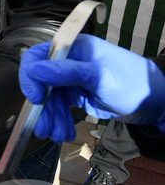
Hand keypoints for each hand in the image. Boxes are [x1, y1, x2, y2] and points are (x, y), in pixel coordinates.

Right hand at [20, 34, 164, 141]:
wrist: (156, 103)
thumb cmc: (132, 84)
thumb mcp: (100, 77)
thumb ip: (67, 72)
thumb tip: (33, 69)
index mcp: (73, 48)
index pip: (39, 56)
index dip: (32, 76)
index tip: (36, 98)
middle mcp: (69, 60)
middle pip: (42, 81)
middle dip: (43, 106)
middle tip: (44, 128)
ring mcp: (72, 77)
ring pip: (50, 97)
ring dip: (51, 117)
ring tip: (57, 136)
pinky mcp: (77, 92)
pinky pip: (60, 105)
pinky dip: (60, 119)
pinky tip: (64, 132)